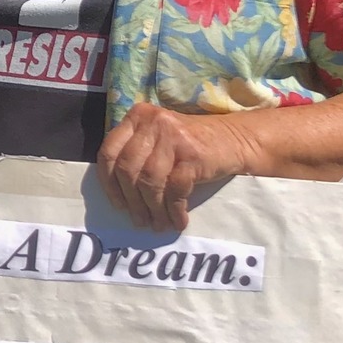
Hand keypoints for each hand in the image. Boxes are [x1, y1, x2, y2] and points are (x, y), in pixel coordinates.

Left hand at [95, 104, 252, 230]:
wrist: (234, 140)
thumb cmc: (189, 147)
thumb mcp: (156, 142)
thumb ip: (134, 156)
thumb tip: (117, 197)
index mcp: (137, 117)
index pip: (108, 152)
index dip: (109, 184)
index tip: (118, 206)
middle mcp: (152, 122)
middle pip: (127, 170)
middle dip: (133, 202)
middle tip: (140, 221)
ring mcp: (173, 136)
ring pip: (149, 181)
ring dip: (153, 209)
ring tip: (159, 225)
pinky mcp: (193, 154)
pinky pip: (175, 189)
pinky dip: (174, 209)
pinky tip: (178, 220)